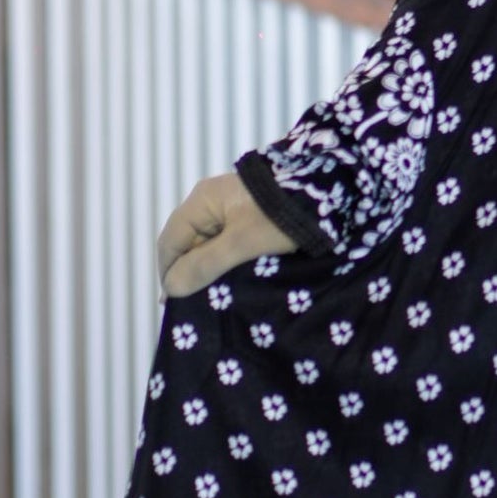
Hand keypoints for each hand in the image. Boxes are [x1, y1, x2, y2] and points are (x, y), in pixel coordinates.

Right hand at [157, 170, 299, 296]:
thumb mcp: (242, 243)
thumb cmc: (281, 215)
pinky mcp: (249, 217)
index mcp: (201, 201)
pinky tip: (230, 282)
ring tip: (211, 299)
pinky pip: (226, 243)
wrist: (327, 190)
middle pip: (186, 243)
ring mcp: (230, 208)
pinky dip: (224, 262)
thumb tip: (171, 288)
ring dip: (207, 270)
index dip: (168, 273)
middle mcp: (210, 202)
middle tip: (193, 306)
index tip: (174, 304)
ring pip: (207, 245)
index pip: (169, 242)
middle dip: (188, 273)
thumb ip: (206, 264)